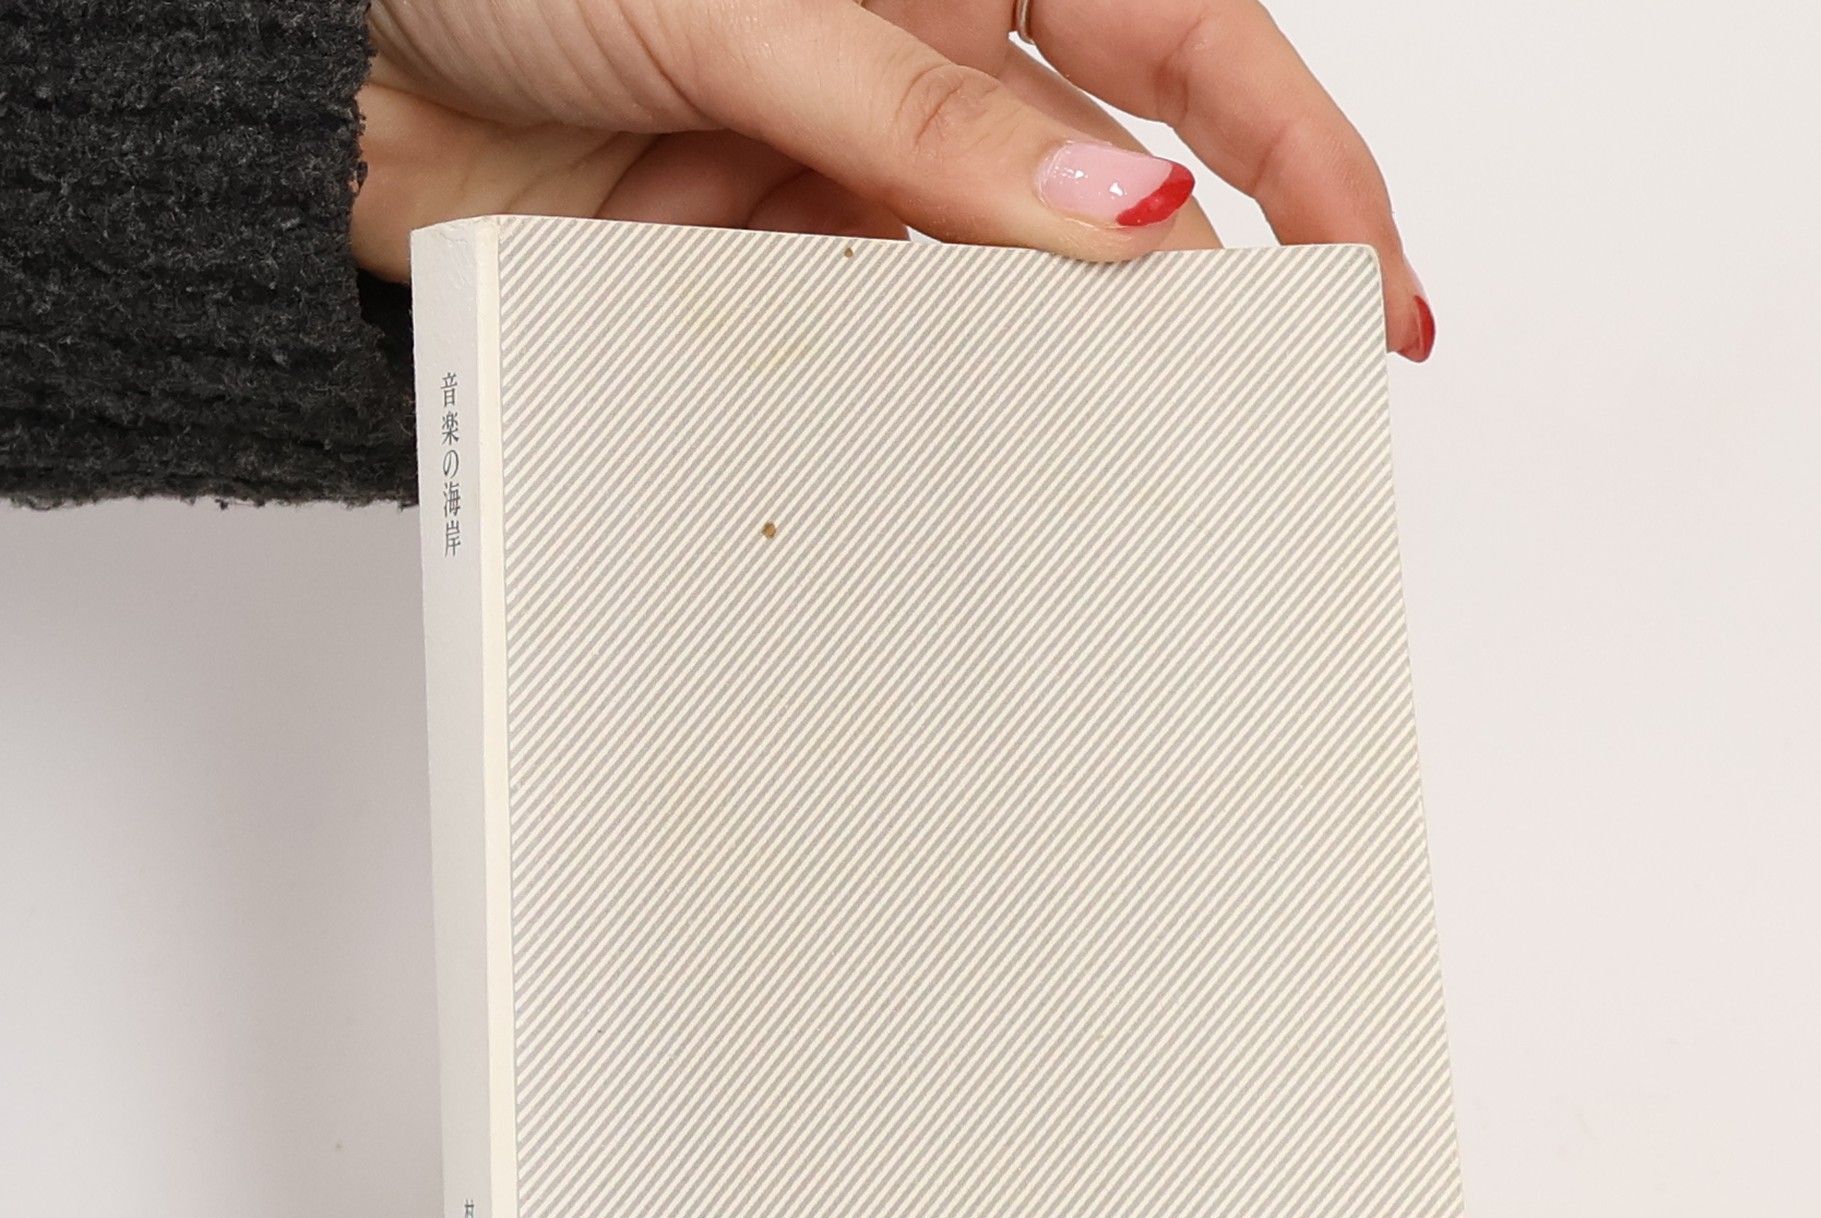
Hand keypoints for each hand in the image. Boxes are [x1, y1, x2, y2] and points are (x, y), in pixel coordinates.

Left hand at [355, 0, 1433, 359]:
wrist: (326, 71)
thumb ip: (937, 114)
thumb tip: (1119, 211)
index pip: (1189, 44)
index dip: (1302, 158)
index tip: (1366, 282)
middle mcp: (923, 57)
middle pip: (1129, 176)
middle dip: (1220, 281)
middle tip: (1288, 393)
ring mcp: (857, 171)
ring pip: (1018, 282)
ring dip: (1074, 357)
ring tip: (1143, 440)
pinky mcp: (782, 268)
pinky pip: (897, 346)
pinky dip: (940, 398)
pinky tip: (977, 442)